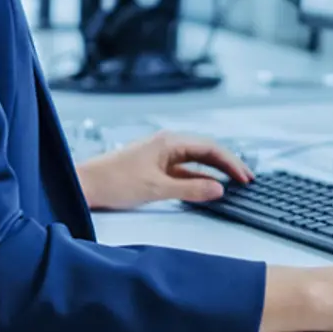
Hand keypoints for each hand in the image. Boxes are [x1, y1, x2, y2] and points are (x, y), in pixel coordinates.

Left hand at [76, 130, 254, 210]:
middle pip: (205, 151)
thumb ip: (190, 189)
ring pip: (195, 161)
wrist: (86, 185)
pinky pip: (183, 170)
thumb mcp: (157, 189)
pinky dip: (198, 178)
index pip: (209, 147)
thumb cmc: (114, 182)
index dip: (231, 162)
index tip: (245, 176)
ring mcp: (160, 155)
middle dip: (227, 165)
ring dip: (214, 172)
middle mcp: (166, 144)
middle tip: (246, 179)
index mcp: (168, 141)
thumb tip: (218, 189)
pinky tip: (208, 188)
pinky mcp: (154, 167)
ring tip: (233, 183)